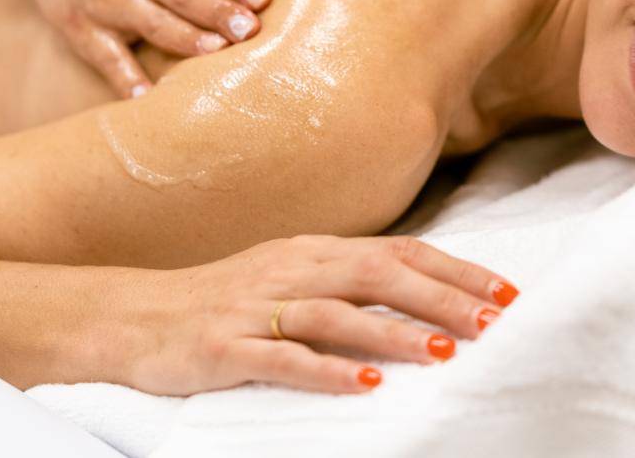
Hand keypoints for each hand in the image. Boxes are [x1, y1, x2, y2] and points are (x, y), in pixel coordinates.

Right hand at [119, 234, 519, 395]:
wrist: (128, 317)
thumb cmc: (219, 301)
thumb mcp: (287, 277)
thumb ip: (345, 281)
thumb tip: (422, 293)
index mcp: (311, 250)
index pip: (398, 251)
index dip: (455, 270)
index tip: (506, 292)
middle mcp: (290, 269)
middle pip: (378, 274)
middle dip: (442, 298)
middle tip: (495, 323)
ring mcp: (255, 307)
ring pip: (336, 313)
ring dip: (394, 332)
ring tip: (444, 352)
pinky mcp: (222, 347)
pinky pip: (281, 358)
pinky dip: (325, 371)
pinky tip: (364, 385)